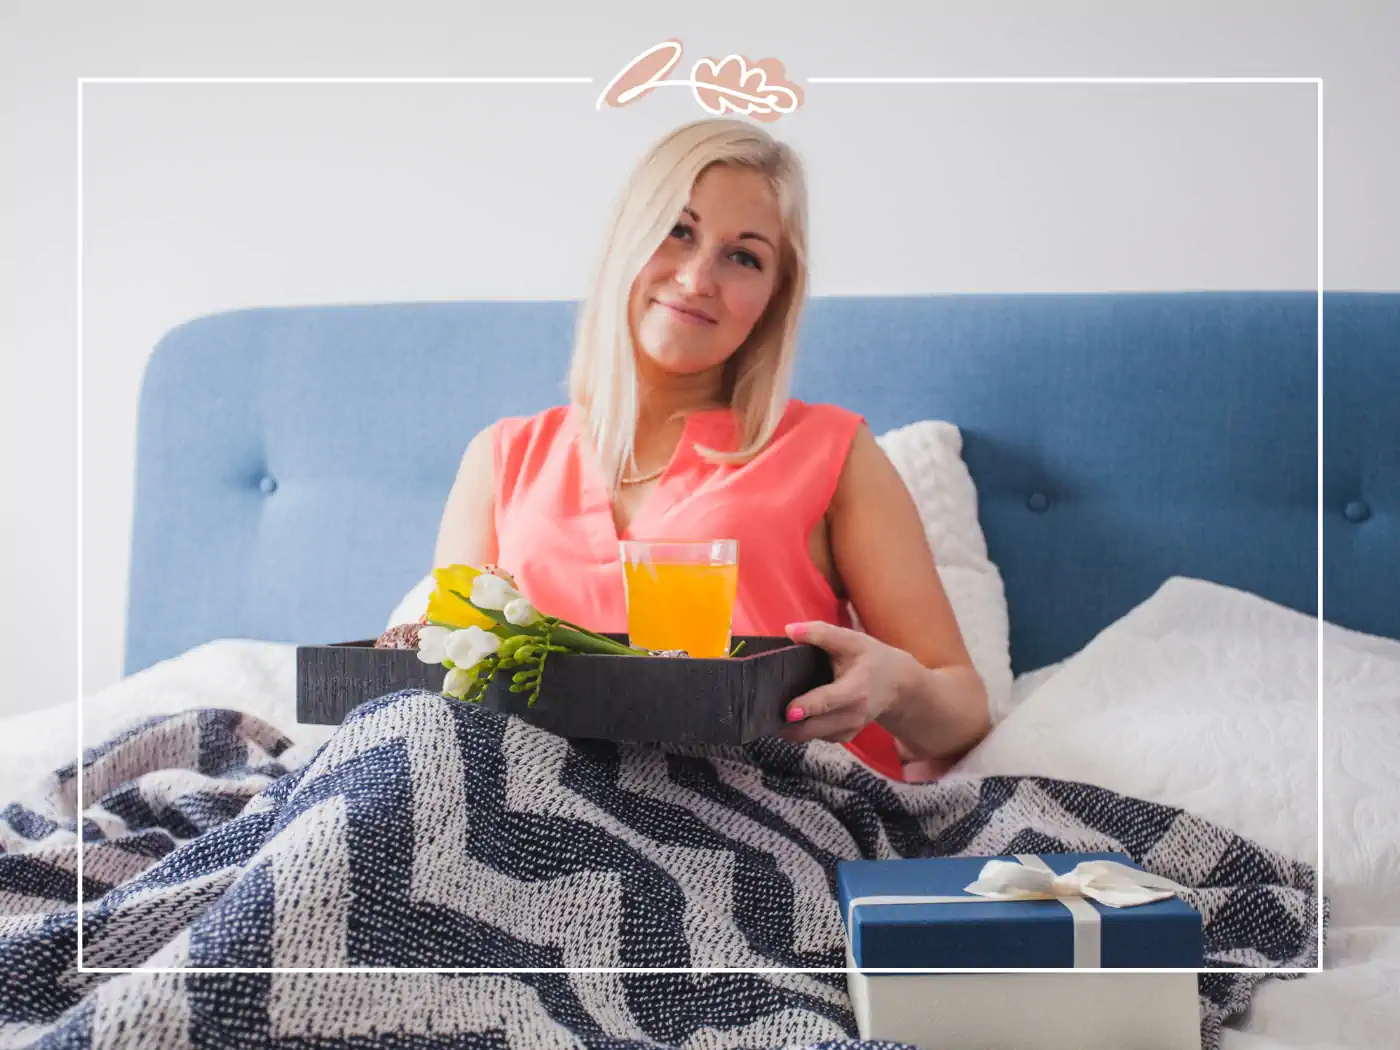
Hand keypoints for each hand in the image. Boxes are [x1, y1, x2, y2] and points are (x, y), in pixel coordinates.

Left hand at [779, 620, 921, 743]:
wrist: (897, 684)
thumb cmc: (871, 658)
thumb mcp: (851, 640)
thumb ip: (821, 633)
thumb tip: (790, 630)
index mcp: (855, 690)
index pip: (828, 702)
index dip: (806, 707)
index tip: (788, 711)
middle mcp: (853, 716)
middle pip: (814, 728)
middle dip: (789, 725)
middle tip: (764, 712)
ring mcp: (849, 729)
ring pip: (811, 736)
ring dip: (792, 728)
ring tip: (773, 711)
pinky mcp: (844, 736)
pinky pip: (817, 737)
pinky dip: (802, 729)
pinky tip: (794, 714)